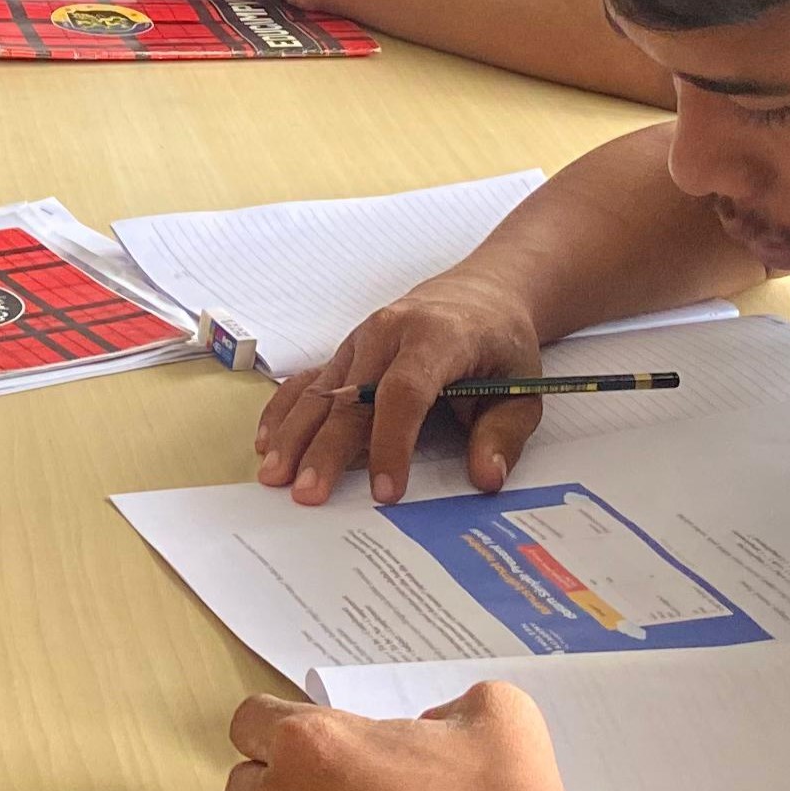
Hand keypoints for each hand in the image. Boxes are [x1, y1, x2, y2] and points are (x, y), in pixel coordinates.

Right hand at [254, 274, 547, 502]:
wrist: (481, 295)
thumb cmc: (500, 346)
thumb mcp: (522, 390)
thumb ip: (503, 436)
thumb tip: (485, 478)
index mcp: (438, 337)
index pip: (405, 391)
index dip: (391, 443)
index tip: (385, 490)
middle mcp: (389, 332)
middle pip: (349, 395)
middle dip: (326, 449)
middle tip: (307, 495)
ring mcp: (360, 339)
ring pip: (319, 389)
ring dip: (293, 435)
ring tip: (274, 476)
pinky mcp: (345, 351)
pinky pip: (306, 379)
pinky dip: (284, 410)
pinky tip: (267, 441)